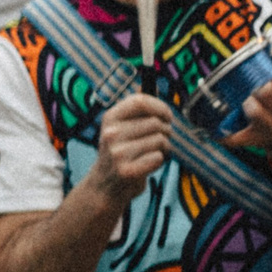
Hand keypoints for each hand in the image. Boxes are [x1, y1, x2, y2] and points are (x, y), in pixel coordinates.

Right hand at [89, 93, 172, 207]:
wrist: (104, 186)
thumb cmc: (120, 153)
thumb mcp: (119, 128)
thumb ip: (136, 111)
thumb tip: (152, 85)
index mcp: (110, 118)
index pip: (141, 101)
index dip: (161, 107)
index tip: (167, 117)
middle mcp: (111, 133)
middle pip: (156, 122)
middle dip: (166, 131)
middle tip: (161, 140)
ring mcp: (117, 153)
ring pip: (160, 140)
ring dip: (164, 148)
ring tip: (153, 153)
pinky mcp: (127, 171)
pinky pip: (158, 158)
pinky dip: (159, 162)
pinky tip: (148, 165)